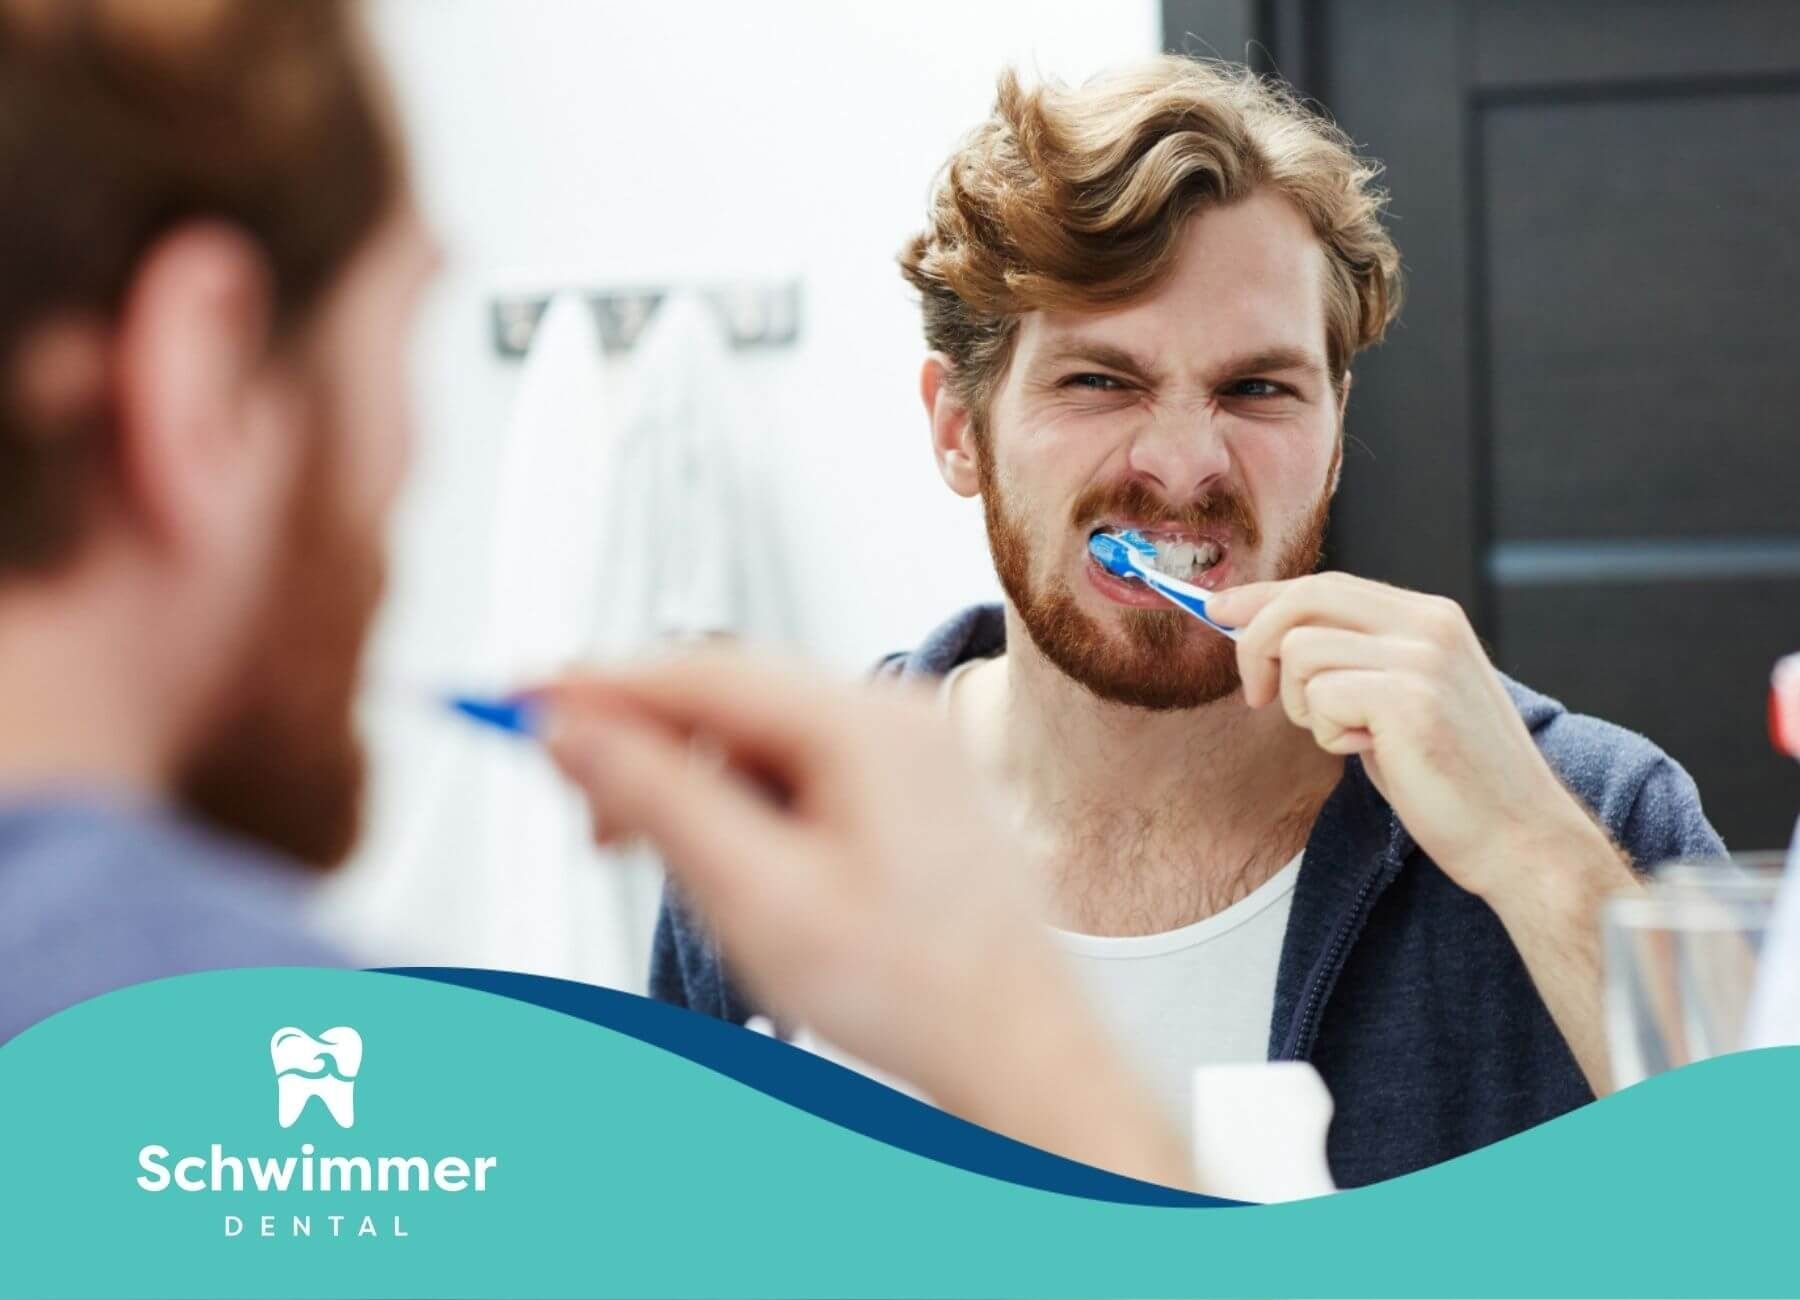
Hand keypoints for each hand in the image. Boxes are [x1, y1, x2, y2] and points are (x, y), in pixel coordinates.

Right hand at [534, 651, 1192, 1185]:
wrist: (1018, 1049)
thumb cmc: (914, 990)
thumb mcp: (756, 897)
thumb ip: (657, 800)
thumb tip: (574, 732)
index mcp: (864, 725)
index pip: (698, 672)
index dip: (597, 686)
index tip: (519, 698)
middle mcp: (895, 715)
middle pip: (729, 695)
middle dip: (641, 743)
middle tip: (580, 811)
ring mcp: (909, 748)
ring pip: (760, 734)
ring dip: (690, 779)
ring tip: (649, 855)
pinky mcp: (910, 787)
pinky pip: (801, 765)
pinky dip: (742, 799)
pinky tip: (723, 858)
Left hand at [1207, 572, 1607, 902]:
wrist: (1521, 840)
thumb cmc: (1452, 780)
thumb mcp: (1400, 700)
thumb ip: (1351, 661)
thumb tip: (1266, 636)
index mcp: (1431, 617)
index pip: (1326, 584)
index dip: (1264, 596)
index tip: (1220, 611)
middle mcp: (1428, 624)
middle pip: (1304, 599)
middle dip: (1257, 643)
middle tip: (1255, 696)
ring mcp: (1421, 658)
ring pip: (1301, 652)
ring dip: (1304, 706)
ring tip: (1350, 738)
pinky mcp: (1408, 699)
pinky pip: (1320, 698)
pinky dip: (1328, 734)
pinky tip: (1370, 754)